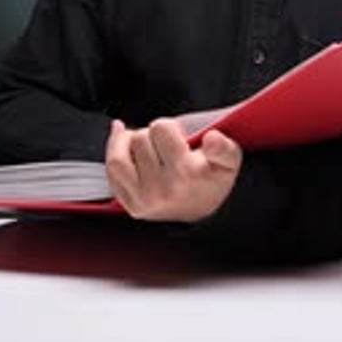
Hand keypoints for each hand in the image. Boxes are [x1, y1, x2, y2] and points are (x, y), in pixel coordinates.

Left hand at [105, 117, 242, 222]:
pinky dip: (115, 157)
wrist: (206, 214)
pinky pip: (111, 174)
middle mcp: (161, 188)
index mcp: (184, 173)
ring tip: (142, 145)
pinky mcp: (131, 206)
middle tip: (165, 147)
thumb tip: (211, 138)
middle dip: (150, 136)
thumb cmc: (213, 181)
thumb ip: (224, 147)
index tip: (179, 137)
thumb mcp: (230, 161)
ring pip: (118, 156)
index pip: (160, 128)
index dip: (169, 126)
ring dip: (128, 145)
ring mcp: (143, 199)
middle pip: (139, 138)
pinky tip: (124, 147)